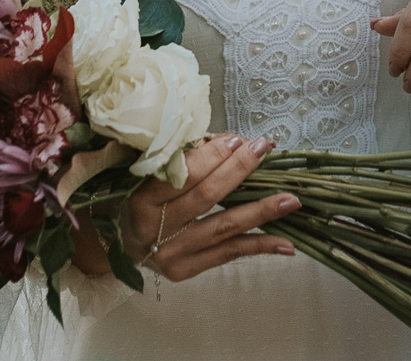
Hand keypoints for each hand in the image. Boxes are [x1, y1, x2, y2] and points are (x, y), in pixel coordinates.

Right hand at [116, 134, 298, 281]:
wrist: (121, 241)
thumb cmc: (140, 198)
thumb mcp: (149, 174)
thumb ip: (185, 158)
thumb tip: (233, 141)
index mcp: (140, 199)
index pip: (183, 175)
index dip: (212, 156)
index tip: (238, 140)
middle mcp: (152, 230)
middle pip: (205, 197)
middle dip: (239, 170)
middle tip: (264, 150)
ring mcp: (170, 254)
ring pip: (223, 228)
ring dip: (260, 211)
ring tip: (290, 199)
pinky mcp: (185, 270)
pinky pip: (228, 255)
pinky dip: (258, 246)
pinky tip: (285, 244)